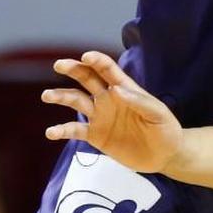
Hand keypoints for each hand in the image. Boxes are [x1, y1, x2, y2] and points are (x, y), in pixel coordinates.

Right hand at [42, 51, 182, 173]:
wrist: (164, 155)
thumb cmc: (165, 129)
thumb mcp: (158, 114)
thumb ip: (139, 101)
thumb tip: (115, 90)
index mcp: (125, 88)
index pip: (108, 70)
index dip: (96, 60)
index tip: (86, 56)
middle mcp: (108, 98)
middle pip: (87, 79)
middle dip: (73, 69)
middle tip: (59, 64)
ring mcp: (100, 116)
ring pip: (75, 101)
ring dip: (61, 96)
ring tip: (47, 95)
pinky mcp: (95, 135)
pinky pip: (74, 130)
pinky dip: (61, 130)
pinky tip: (51, 132)